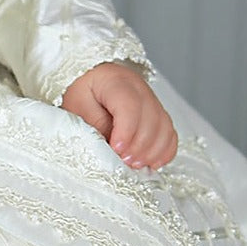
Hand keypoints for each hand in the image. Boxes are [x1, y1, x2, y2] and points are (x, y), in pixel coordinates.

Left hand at [60, 62, 177, 170]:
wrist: (89, 82)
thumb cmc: (81, 94)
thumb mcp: (77, 107)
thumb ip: (95, 126)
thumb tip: (113, 150)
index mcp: (116, 81)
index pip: (130, 105)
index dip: (126, 130)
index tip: (116, 149)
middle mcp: (139, 88)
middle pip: (151, 118)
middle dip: (139, 145)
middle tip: (124, 161)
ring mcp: (152, 100)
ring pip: (164, 127)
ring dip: (152, 151)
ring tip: (134, 164)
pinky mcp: (157, 114)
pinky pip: (169, 133)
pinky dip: (163, 151)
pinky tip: (150, 163)